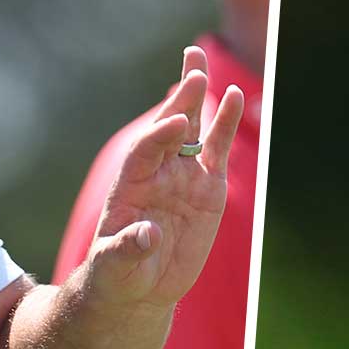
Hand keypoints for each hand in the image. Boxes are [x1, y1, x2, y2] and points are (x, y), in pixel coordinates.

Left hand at [84, 45, 244, 309]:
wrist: (140, 288)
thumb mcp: (114, 267)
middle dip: (180, 100)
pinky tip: (235, 96)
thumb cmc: (117, 275)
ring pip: (191, 127)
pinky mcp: (208, 186)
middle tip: (194, 70)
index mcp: (130, 184)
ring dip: (196, 95)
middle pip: (168, 126)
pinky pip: (218, 149)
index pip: (144, 150)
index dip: (158, 136)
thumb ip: (127, 249)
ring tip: (199, 61)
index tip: (174, 124)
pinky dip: (226, 123)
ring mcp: (184, 175)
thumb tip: (146, 234)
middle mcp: (157, 171)